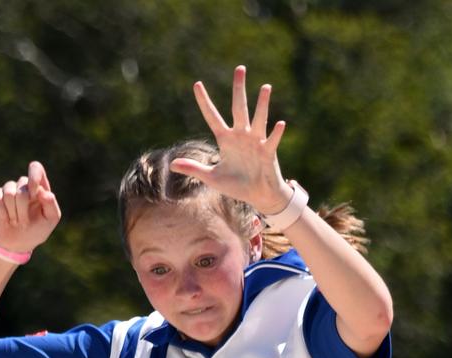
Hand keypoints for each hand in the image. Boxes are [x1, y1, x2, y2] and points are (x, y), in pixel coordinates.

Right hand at [0, 161, 60, 252]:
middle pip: (22, 183)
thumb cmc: (38, 229)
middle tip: (26, 222)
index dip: (33, 176)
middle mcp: (24, 186)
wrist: (18, 243)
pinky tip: (7, 220)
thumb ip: (51, 205)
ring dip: (14, 212)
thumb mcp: (50, 220)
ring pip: (9, 192)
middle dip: (24, 206)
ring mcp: (9, 190)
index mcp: (39, 187)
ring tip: (17, 221)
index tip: (34, 191)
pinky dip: (3, 213)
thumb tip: (45, 193)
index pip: (36, 169)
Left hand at [169, 65, 292, 214]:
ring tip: (265, 87)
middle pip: (238, 108)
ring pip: (258, 119)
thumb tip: (171, 165)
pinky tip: (279, 123)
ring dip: (261, 104)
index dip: (204, 102)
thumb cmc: (236, 185)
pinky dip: (275, 133)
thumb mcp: (211, 177)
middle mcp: (241, 136)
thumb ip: (194, 168)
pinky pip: (271, 141)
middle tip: (240, 68)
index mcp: (225, 139)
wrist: (257, 195)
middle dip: (238, 89)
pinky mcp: (268, 153)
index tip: (197, 84)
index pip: (212, 117)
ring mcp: (256, 142)